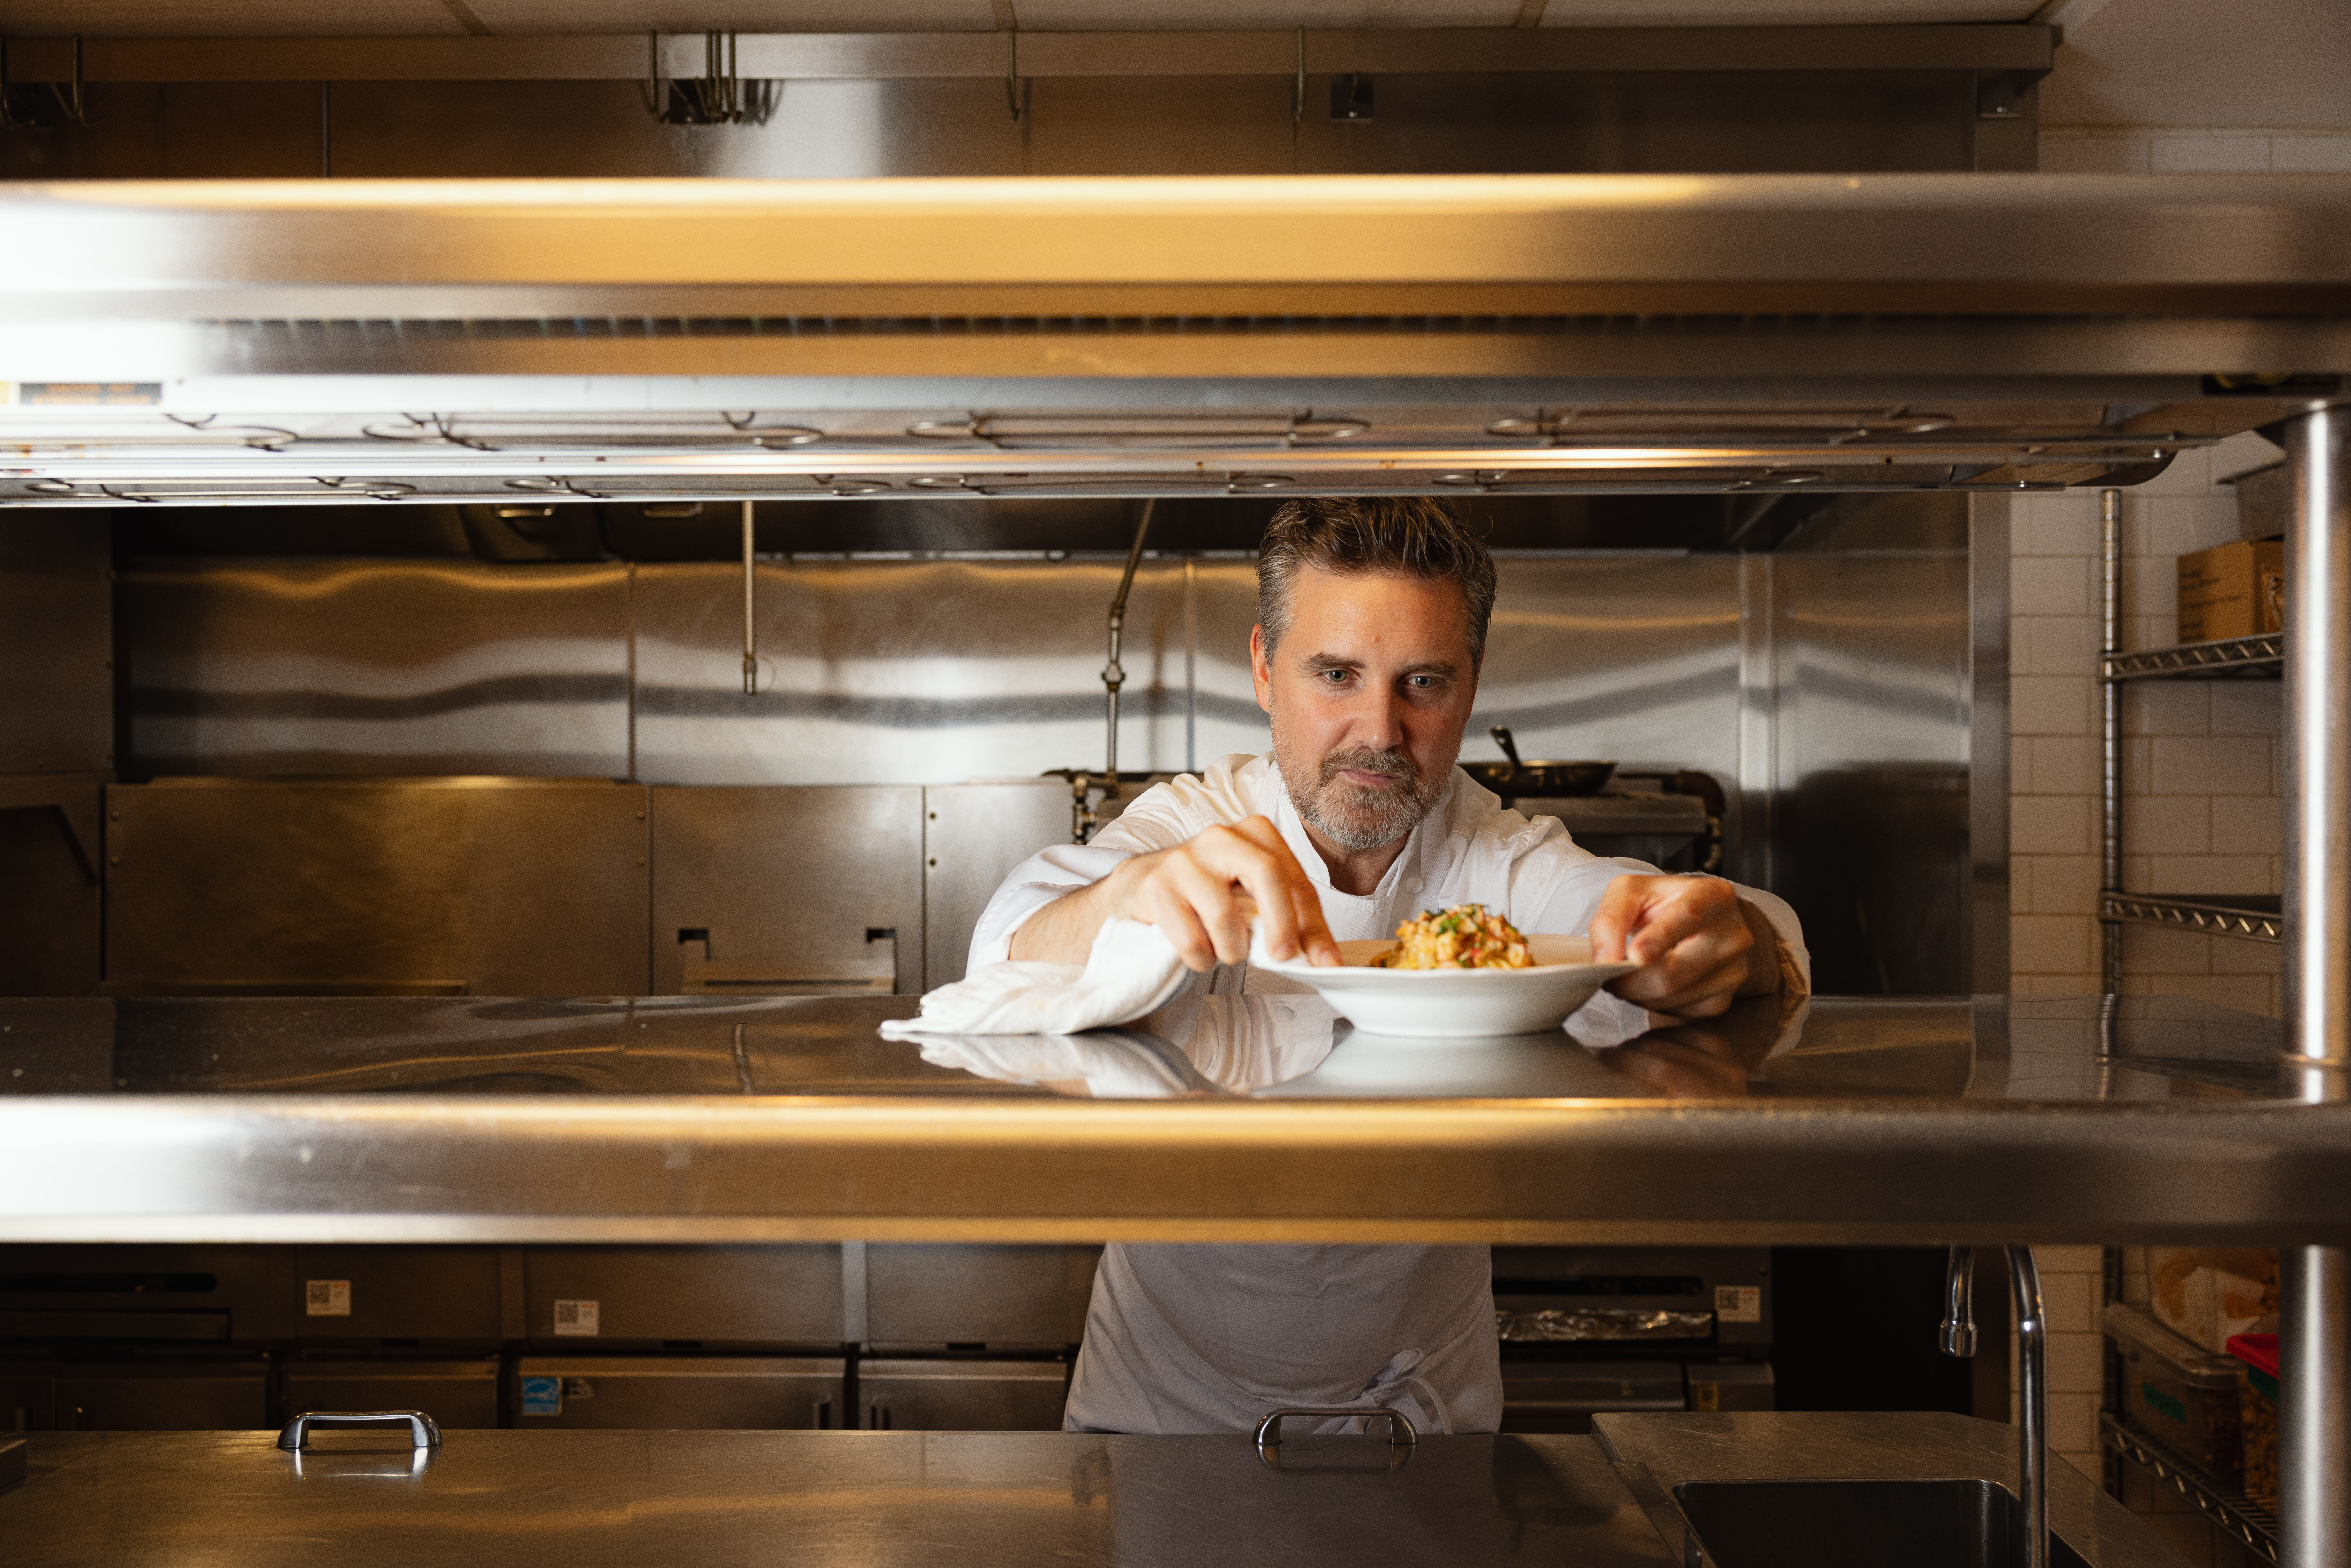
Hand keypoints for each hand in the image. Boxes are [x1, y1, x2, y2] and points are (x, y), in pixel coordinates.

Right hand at [1107, 816, 1340, 972]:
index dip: (1315, 925)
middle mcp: (1220, 837)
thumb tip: (1321, 956)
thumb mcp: (1250, 893)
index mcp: (1254, 833)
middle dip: (1282, 925)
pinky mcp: (1157, 887)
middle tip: (1282, 957)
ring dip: (1231, 950)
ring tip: (1223, 949)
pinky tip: (1198, 949)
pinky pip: (1192, 939)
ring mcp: (1185, 860)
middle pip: (1267, 876)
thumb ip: (1285, 915)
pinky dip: (1201, 958)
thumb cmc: (1206, 891)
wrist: (1141, 886)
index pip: (1295, 880)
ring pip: (1226, 916)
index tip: (1325, 960)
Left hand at [1590, 875, 1758, 1019]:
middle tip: (1608, 974)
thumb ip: (1610, 919)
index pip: (1687, 918)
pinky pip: (1680, 1013)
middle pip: (1672, 973)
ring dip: (1638, 994)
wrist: (1701, 919)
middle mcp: (1732, 935)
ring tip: (1631, 975)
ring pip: (1672, 998)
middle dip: (1628, 981)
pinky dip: (1656, 1004)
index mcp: (1712, 897)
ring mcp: (1733, 970)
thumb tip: (1604, 961)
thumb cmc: (1664, 903)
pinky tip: (1654, 984)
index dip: (1658, 939)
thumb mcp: (1630, 892)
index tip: (1634, 956)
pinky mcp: (1724, 998)